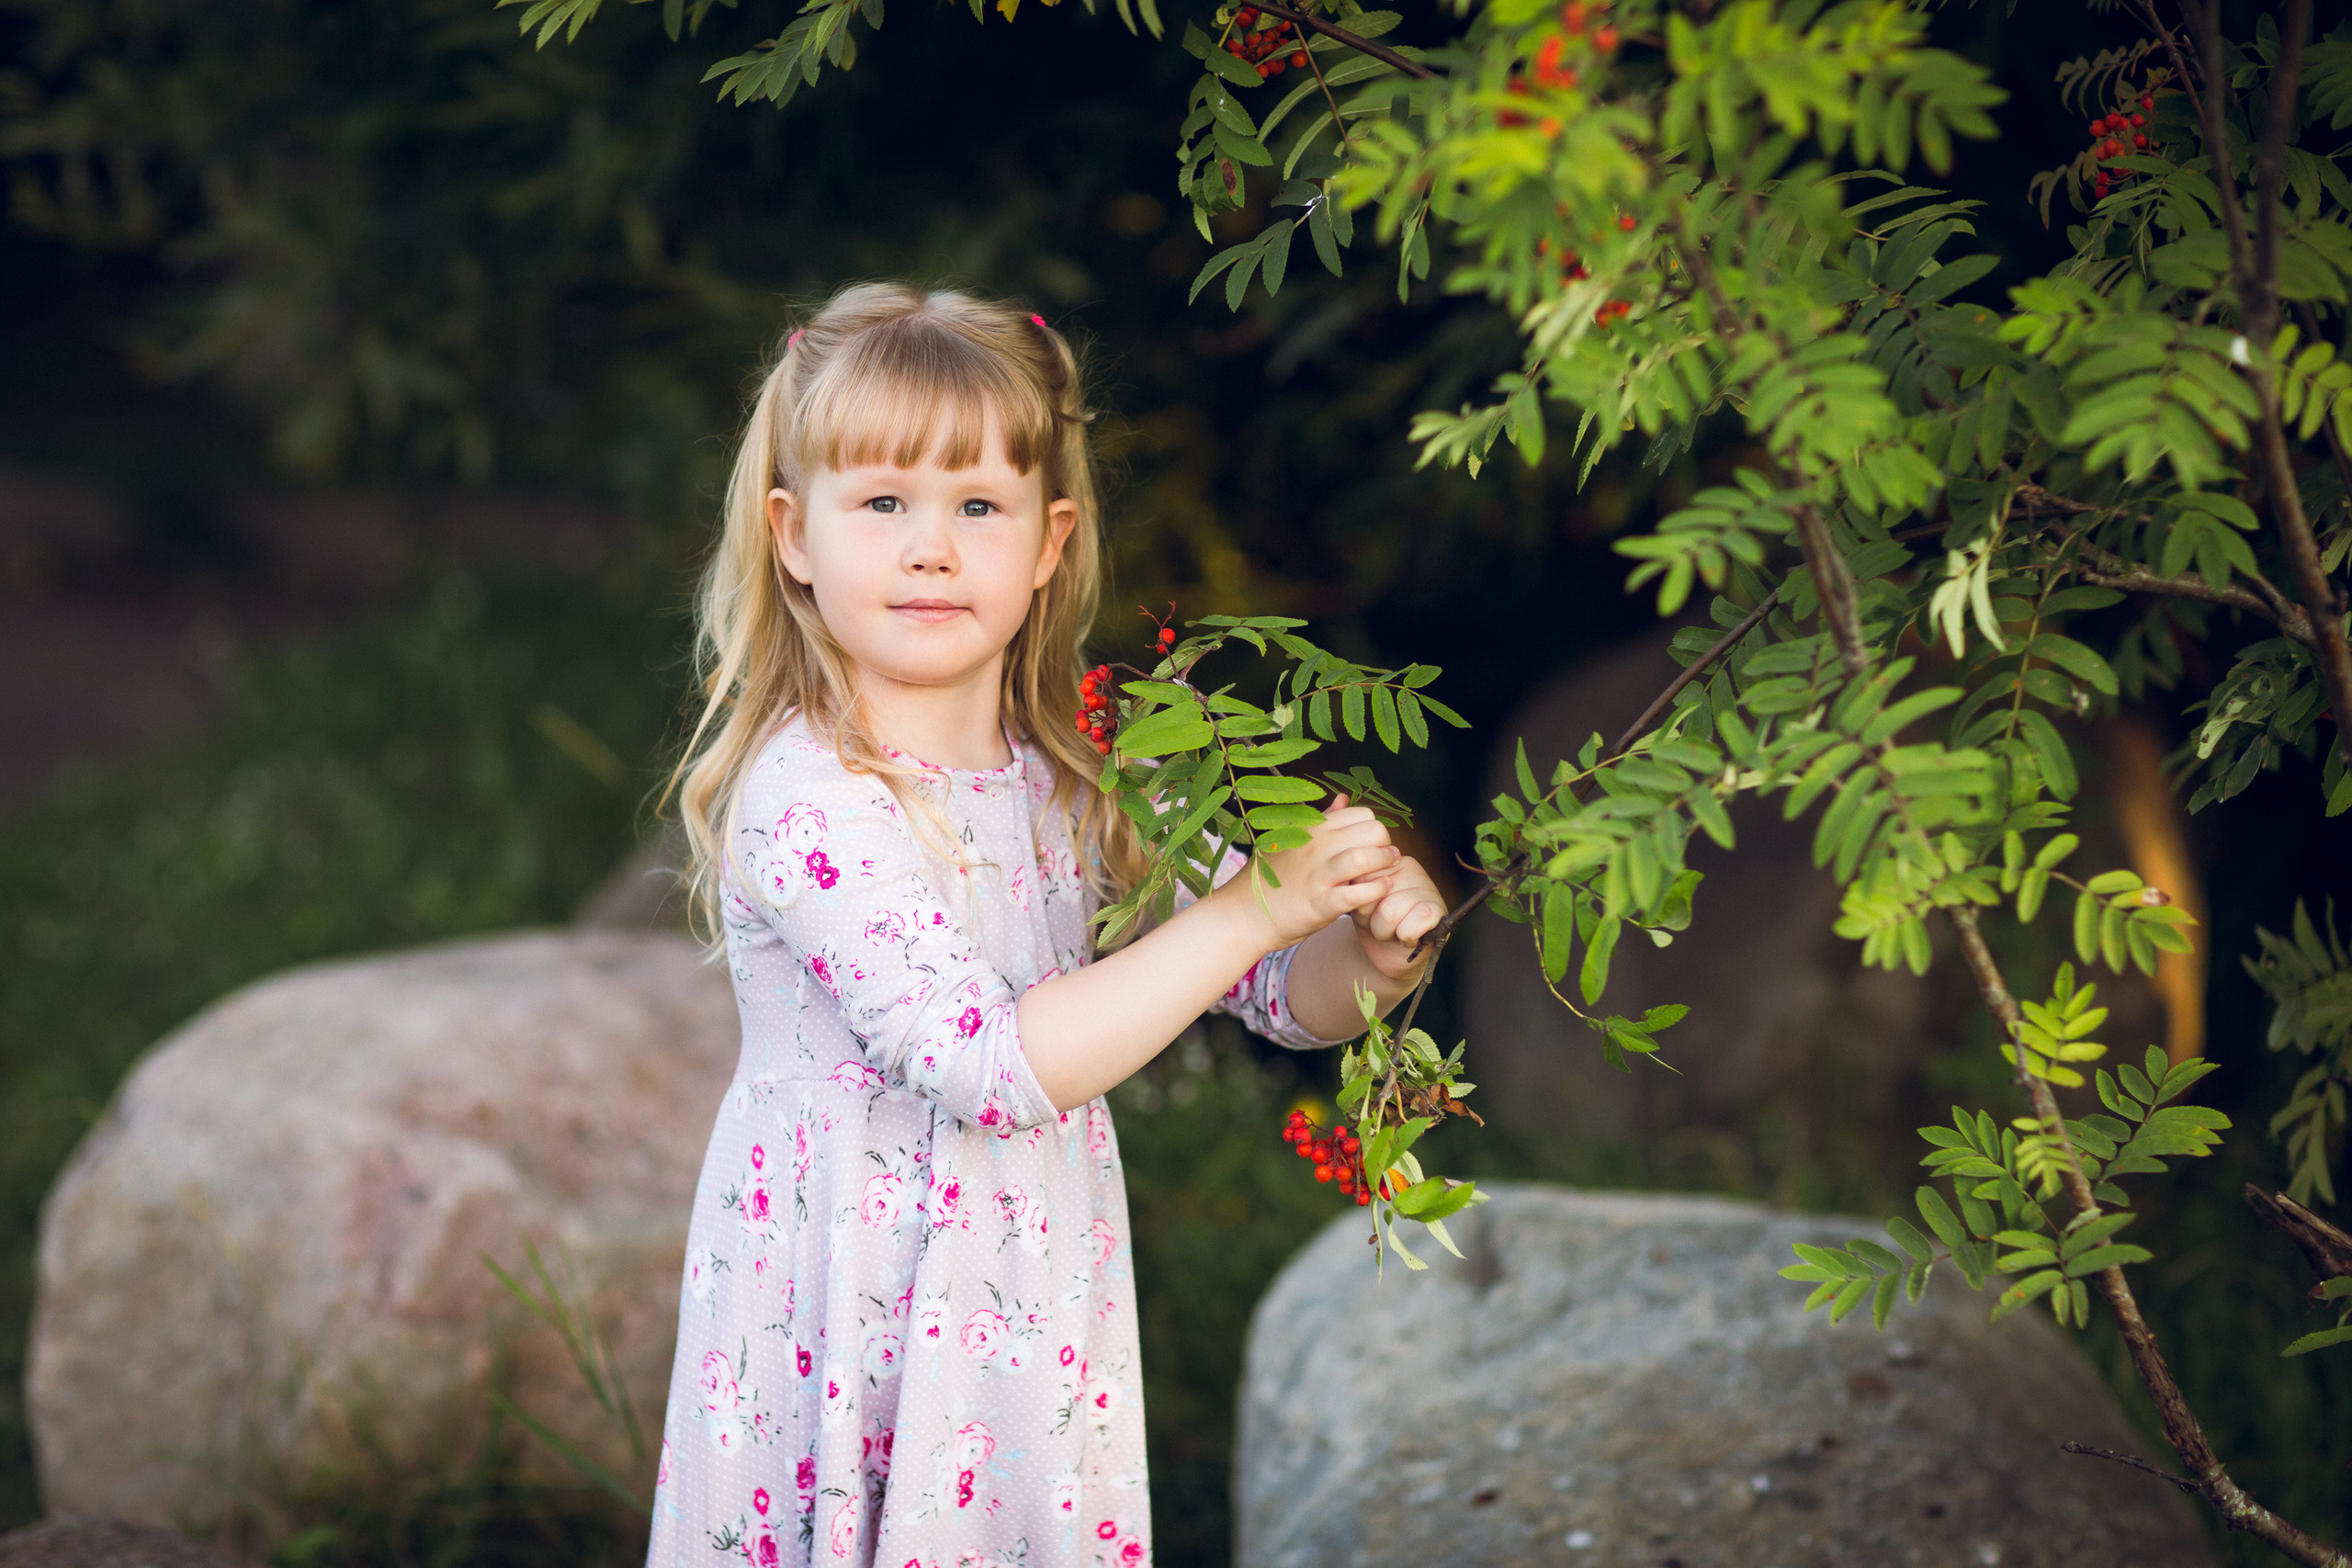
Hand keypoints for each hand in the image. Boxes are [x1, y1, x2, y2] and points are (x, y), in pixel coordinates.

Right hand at [1218, 796, 1397, 951]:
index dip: (1373, 829)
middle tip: (1382, 860)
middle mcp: (1316, 846)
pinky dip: (1377, 891)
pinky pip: (1360, 893)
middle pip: (1372, 831)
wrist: (1243, 915)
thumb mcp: (1291, 839)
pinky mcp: (1321, 904)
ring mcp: (1318, 875)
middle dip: (1384, 844)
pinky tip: (1379, 891)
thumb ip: (1322, 819)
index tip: (1370, 845)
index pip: (1362, 813)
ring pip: (1367, 857)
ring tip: (1385, 873)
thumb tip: (1344, 797)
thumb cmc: (1270, 878)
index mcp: (1311, 828)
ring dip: (1384, 864)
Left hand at [1347, 851, 1444, 981]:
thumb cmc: (1372, 923)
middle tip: (1382, 923)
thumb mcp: (1357, 902)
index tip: (1367, 909)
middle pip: (1374, 896)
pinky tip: (1408, 937)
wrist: (1389, 954)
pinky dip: (1406, 938)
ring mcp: (1427, 887)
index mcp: (1387, 859)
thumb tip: (1374, 892)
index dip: (1358, 903)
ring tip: (1393, 930)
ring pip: (1389, 912)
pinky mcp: (1439, 911)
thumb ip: (1358, 888)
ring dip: (1385, 931)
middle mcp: (1410, 866)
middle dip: (1370, 919)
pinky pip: (1413, 924)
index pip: (1360, 877)